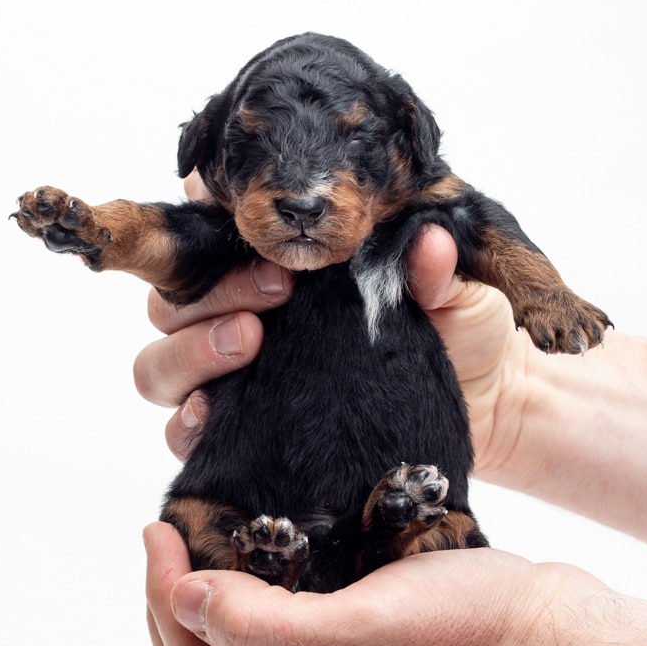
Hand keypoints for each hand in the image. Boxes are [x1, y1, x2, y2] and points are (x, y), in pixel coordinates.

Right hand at [133, 192, 533, 477]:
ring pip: (160, 359)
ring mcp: (234, 371)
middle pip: (174, 296)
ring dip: (190, 352)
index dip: (207, 217)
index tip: (260, 231)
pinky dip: (186, 421)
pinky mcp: (240, 428)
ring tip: (249, 344)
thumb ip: (437, 266)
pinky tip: (214, 415)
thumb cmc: (461, 328)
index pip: (209, 225)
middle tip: (275, 293)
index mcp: (280, 260)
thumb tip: (428, 240)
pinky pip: (179, 427)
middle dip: (212, 291)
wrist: (485, 404)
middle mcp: (243, 310)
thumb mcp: (458, 290)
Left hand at [143, 521, 611, 645]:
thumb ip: (269, 630)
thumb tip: (186, 596)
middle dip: (173, 595)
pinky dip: (254, 583)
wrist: (550, 627)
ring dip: (209, 588)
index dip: (160, 597)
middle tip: (166, 528)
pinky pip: (280, 619)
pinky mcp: (350, 642)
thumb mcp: (368, 635)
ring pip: (239, 638)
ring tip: (197, 531)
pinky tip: (256, 540)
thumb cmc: (475, 638)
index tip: (158, 532)